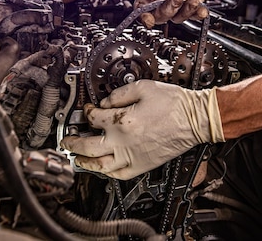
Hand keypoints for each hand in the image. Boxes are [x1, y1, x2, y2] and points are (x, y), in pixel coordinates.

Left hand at [60, 80, 223, 179]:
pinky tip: (101, 170)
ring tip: (76, 159)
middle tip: (66, 140)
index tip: (87, 108)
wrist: (195, 119)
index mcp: (122, 120)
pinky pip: (119, 175)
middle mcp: (123, 141)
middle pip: (87, 146)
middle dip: (72, 142)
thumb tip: (104, 102)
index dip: (86, 111)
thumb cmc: (175, 104)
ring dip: (83, 162)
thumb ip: (119, 93)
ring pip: (99, 165)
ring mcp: (132, 156)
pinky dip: (106, 173)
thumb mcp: (143, 87)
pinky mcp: (142, 165)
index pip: (93, 117)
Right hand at [135, 0, 223, 27]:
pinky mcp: (193, 2)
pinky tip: (202, 9)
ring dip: (184, 12)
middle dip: (166, 12)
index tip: (148, 18)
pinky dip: (198, 14)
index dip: (142, 15)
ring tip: (191, 1)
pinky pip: (194, 13)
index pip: (141, 7)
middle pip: (159, 15)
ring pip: (177, 17)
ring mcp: (179, 1)